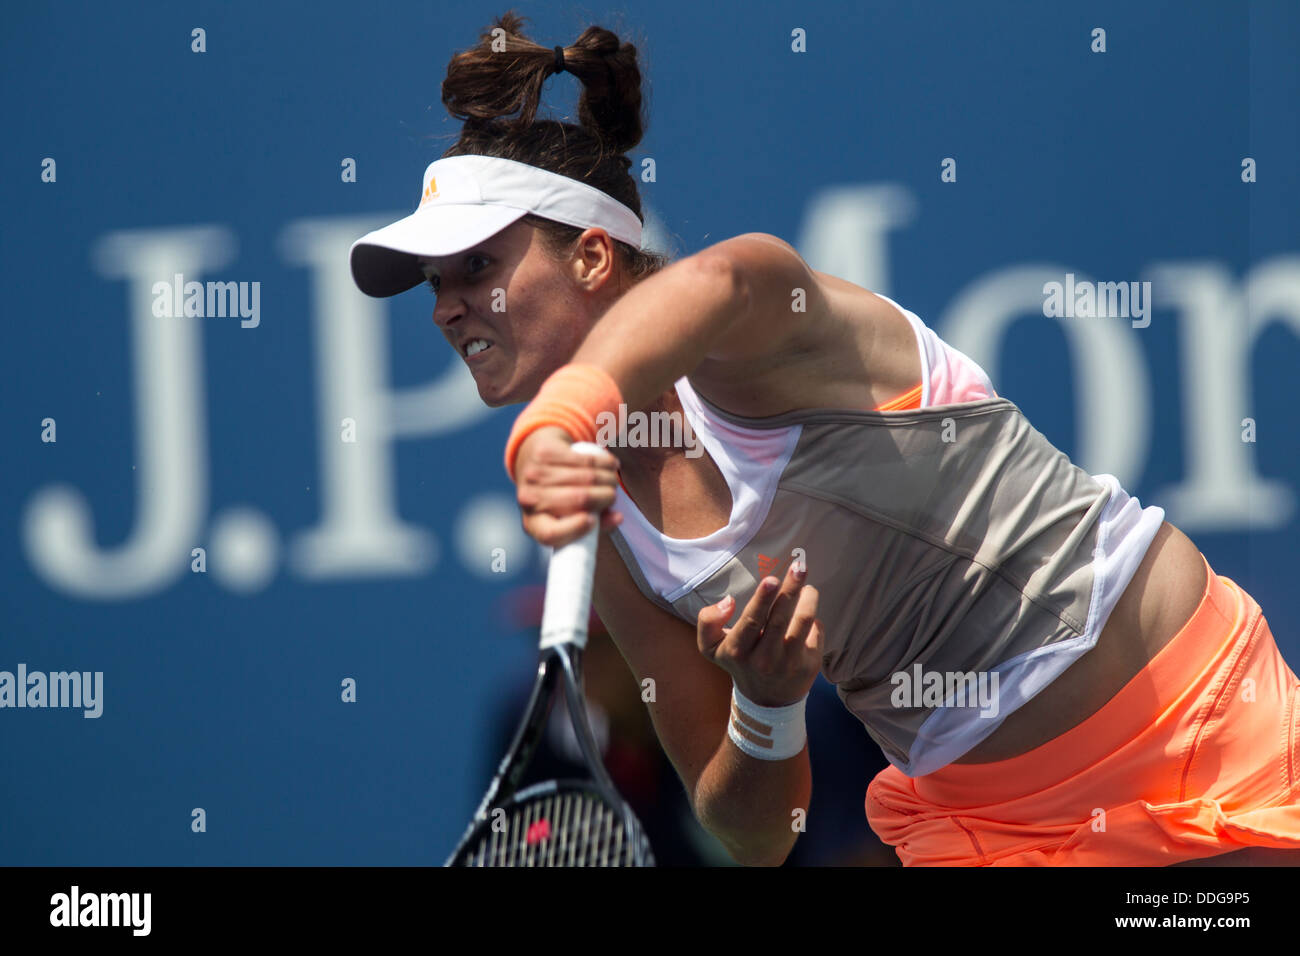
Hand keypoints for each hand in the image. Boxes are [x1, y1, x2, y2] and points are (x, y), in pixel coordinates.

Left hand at [514, 426, 623, 547]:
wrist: (532, 462)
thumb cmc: (559, 497)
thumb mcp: (571, 517)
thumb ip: (596, 523)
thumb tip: (618, 518)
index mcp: (534, 524)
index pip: (550, 533)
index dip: (575, 528)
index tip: (593, 520)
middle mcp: (529, 499)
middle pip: (577, 499)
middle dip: (605, 497)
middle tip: (612, 496)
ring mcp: (534, 474)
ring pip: (585, 477)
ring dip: (608, 479)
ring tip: (613, 481)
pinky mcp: (544, 453)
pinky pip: (585, 459)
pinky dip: (604, 463)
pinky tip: (612, 465)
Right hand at [696, 560, 823, 706]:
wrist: (767, 700)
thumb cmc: (738, 661)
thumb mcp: (711, 647)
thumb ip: (708, 621)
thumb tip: (729, 601)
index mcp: (737, 651)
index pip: (752, 621)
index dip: (762, 600)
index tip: (771, 579)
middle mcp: (764, 660)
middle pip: (780, 618)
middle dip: (791, 589)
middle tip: (799, 567)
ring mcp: (789, 664)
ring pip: (803, 622)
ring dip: (808, 599)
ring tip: (807, 586)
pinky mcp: (809, 665)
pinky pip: (815, 631)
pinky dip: (812, 617)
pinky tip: (805, 614)